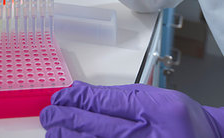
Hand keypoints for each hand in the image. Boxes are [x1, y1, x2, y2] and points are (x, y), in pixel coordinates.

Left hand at [40, 81, 223, 136]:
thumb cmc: (178, 117)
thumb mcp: (151, 96)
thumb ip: (116, 96)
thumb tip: (80, 92)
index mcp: (154, 110)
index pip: (105, 104)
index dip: (77, 100)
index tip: (60, 97)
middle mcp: (149, 136)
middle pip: (97, 128)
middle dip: (67, 120)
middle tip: (49, 115)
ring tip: (52, 132)